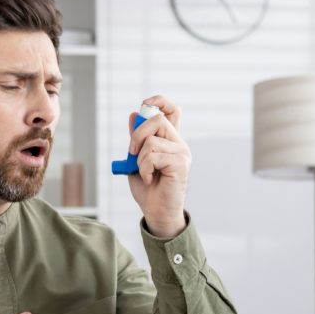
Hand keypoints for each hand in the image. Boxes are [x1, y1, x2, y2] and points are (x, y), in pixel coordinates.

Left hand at [127, 95, 189, 238]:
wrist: (157, 212)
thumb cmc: (148, 188)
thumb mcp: (136, 159)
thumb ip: (136, 139)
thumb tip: (133, 115)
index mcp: (170, 140)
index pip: (172, 110)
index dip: (160, 101)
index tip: (146, 103)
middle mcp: (178, 144)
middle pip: (157, 119)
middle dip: (137, 134)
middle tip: (133, 153)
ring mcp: (182, 153)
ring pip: (151, 140)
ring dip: (140, 159)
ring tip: (145, 173)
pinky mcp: (180, 164)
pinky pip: (153, 156)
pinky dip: (144, 169)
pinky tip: (150, 179)